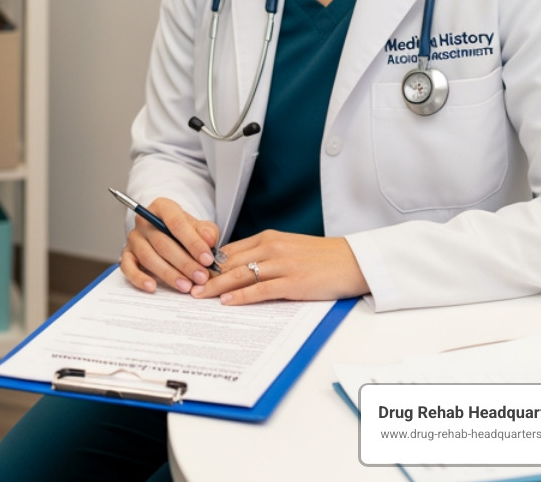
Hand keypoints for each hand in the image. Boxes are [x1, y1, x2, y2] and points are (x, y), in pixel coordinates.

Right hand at [120, 198, 220, 294]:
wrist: (168, 234)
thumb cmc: (184, 231)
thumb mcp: (199, 227)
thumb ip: (207, 232)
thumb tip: (209, 240)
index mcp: (162, 207)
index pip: (176, 223)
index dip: (193, 242)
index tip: (207, 259)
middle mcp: (144, 221)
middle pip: (162, 242)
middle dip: (184, 263)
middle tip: (200, 277)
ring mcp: (134, 238)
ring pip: (148, 257)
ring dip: (168, 274)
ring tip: (186, 286)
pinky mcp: (126, 254)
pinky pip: (128, 267)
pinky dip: (139, 278)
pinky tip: (152, 287)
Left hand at [189, 231, 368, 304]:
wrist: (353, 260)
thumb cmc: (322, 257)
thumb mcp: (289, 248)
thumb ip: (265, 254)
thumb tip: (240, 267)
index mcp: (268, 238)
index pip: (230, 250)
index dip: (209, 262)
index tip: (192, 272)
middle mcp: (271, 248)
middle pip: (230, 262)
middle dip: (206, 275)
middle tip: (187, 286)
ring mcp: (282, 264)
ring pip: (241, 274)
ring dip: (217, 286)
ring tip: (199, 295)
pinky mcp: (293, 282)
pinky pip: (261, 289)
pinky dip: (241, 295)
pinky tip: (227, 301)